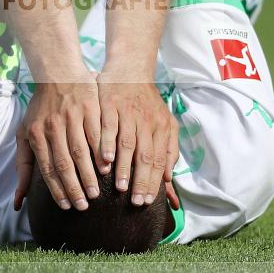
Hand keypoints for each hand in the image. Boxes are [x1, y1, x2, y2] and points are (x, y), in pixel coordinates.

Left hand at [14, 75, 105, 210]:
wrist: (57, 74)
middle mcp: (53, 126)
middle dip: (74, 187)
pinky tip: (107, 167)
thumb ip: (23, 167)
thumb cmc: (40, 110)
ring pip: (81, 151)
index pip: (47, 168)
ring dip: (89, 174)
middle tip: (84, 206)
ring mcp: (71, 116)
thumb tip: (18, 201)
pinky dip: (101, 151)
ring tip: (96, 193)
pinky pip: (96, 134)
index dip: (57, 189)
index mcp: (36, 134)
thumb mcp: (24, 135)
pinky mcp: (89, 108)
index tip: (67, 206)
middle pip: (64, 162)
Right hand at [97, 71, 178, 205]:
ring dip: (124, 167)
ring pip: (127, 144)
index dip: (154, 181)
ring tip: (119, 187)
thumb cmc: (147, 102)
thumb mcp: (165, 123)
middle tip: (135, 201)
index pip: (159, 159)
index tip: (147, 201)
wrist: (130, 71)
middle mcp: (146, 121)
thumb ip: (169, 150)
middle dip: (141, 180)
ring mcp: (128, 112)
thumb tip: (169, 178)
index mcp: (161, 127)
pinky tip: (104, 161)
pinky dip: (106, 145)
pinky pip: (108, 128)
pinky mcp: (110, 105)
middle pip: (145, 155)